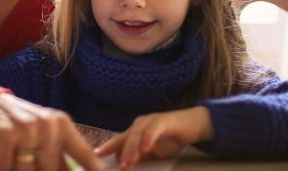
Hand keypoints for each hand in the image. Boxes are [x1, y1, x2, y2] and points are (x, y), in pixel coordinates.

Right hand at [0, 93, 102, 170]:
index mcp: (62, 124)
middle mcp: (47, 124)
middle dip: (41, 170)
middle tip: (31, 161)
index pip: (84, 153)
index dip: (94, 170)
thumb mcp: (46, 135)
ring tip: (18, 159)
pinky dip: (7, 169)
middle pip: (52, 168)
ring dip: (22, 169)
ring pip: (30, 170)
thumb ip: (60, 157)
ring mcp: (26, 128)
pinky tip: (6, 160)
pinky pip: (9, 167)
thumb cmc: (23, 126)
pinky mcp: (5, 134)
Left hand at [94, 106, 213, 170]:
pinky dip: (148, 139)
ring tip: (128, 163)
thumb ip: (140, 156)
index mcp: (135, 131)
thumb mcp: (153, 151)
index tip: (95, 157)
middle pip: (125, 138)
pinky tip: (145, 149)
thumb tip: (125, 165)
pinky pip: (153, 130)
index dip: (107, 148)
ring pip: (137, 134)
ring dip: (132, 149)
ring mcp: (150, 121)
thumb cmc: (171, 138)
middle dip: (120, 154)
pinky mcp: (163, 121)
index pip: (118, 140)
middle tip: (120, 168)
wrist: (192, 125)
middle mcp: (139, 124)